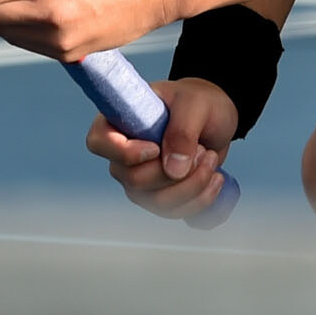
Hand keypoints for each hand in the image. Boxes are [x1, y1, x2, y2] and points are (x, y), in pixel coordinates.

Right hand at [87, 76, 237, 220]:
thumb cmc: (198, 102)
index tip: (155, 147)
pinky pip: (175, 212)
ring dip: (192, 186)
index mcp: (119, 121)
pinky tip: (216, 179)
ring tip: (211, 159)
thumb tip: (173, 169)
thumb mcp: (194, 104)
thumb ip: (182, 131)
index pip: (99, 142)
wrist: (215, 119)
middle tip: (200, 148)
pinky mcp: (161, 196)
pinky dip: (201, 200)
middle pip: (134, 181)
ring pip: (157, 202)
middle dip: (173, 172)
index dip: (124, 152)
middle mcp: (124, 156)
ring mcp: (141, 180)